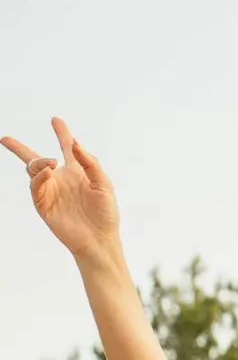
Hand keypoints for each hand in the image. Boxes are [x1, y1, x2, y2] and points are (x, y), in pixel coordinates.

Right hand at [2, 120, 119, 262]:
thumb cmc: (105, 214)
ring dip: (38, 163)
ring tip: (49, 163)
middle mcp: (61, 179)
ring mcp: (51, 191)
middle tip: (5, 139)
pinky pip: (35, 187)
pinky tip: (47, 172)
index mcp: (77, 172)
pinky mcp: (44, 205)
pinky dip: (39, 177)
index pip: (67, 148)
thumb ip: (90, 162)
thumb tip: (76, 143)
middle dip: (19, 148)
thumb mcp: (103, 184)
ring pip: (33, 171)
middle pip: (37, 159)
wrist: (99, 239)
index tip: (56, 120)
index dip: (62, 133)